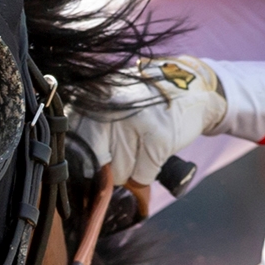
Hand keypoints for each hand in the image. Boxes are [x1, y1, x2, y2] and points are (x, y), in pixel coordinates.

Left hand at [75, 56, 226, 185]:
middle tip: (125, 150)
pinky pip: (143, 176)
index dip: (83, 162)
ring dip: (132, 169)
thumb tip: (82, 175)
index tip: (94, 162)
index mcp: (90, 102)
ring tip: (143, 144)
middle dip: (109, 168)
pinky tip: (156, 149)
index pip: (73, 147)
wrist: (192, 87)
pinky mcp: (158, 137)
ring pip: (121, 174)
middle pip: (96, 165)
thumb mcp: (110, 105)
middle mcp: (108, 110)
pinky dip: (149, 171)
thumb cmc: (144, 103)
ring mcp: (134, 123)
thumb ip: (90, 131)